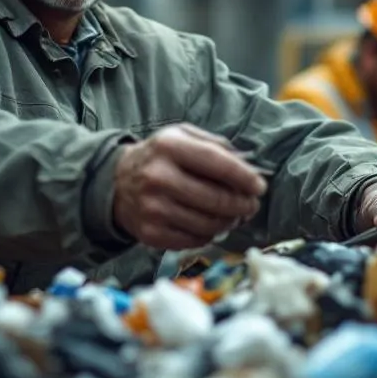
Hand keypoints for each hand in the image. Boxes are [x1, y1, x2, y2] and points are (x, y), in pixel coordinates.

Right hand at [113, 124, 265, 249]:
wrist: (117, 183)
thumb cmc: (161, 158)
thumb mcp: (182, 137)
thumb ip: (216, 147)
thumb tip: (250, 169)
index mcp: (169, 147)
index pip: (217, 163)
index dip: (244, 177)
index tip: (259, 187)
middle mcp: (158, 177)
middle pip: (216, 199)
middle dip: (242, 205)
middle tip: (251, 206)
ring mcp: (153, 209)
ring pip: (209, 224)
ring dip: (229, 222)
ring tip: (233, 215)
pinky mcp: (151, 233)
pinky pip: (195, 240)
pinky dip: (209, 234)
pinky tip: (210, 224)